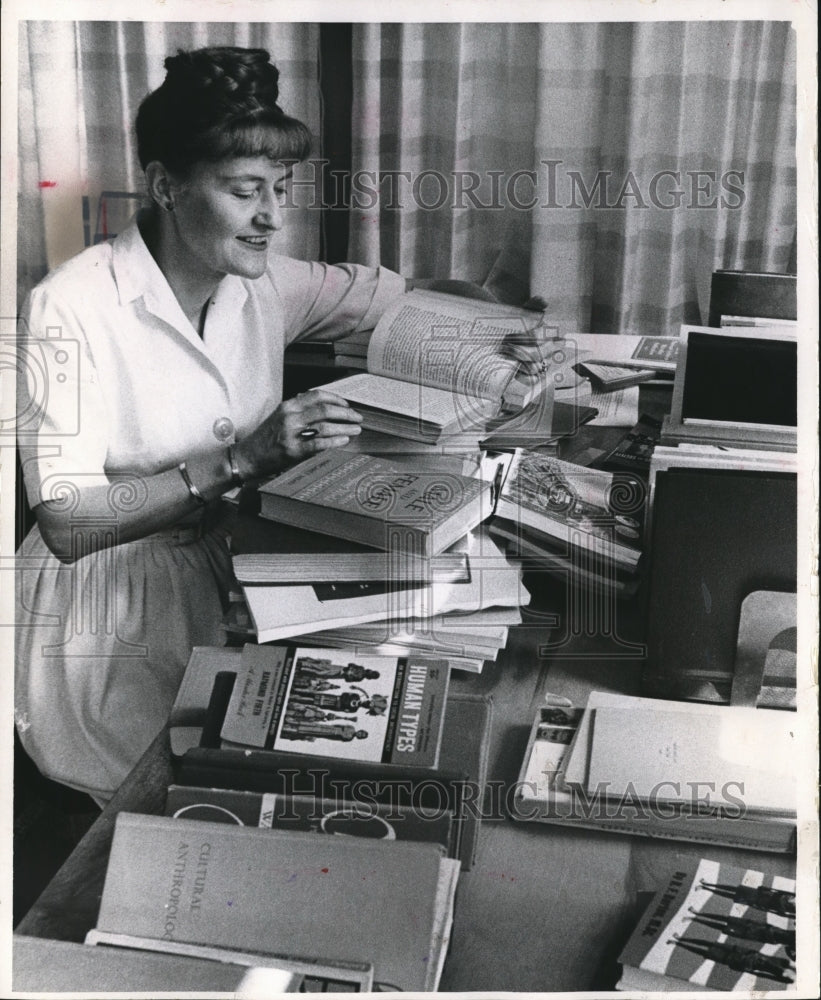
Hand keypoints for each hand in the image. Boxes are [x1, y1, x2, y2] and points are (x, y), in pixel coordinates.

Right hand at [235, 390, 362, 479]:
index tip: (347, 404)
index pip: (316, 395)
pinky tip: (344, 440)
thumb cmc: (265, 438)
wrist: (247, 456)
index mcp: (288, 406)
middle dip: (345, 413)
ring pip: (325, 426)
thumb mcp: (279, 416)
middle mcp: (290, 416)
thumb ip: (298, 410)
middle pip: (325, 409)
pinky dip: (334, 441)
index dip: (336, 399)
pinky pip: (318, 443)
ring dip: (344, 427)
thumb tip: (323, 406)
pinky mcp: (293, 450)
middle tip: (357, 418)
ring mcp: (291, 433)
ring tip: (356, 430)